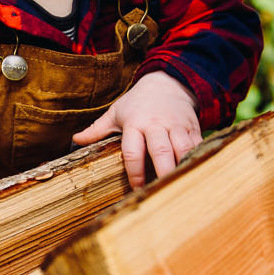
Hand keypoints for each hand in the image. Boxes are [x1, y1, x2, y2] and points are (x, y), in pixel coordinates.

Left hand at [72, 71, 200, 188]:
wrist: (168, 82)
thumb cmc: (138, 102)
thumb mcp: (116, 112)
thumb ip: (98, 129)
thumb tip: (75, 140)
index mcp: (135, 123)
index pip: (132, 151)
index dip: (134, 172)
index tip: (136, 189)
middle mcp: (156, 125)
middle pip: (160, 150)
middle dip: (162, 171)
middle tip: (161, 191)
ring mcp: (176, 126)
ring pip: (183, 148)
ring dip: (182, 167)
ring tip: (180, 186)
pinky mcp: (192, 128)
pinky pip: (197, 145)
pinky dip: (197, 159)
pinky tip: (196, 174)